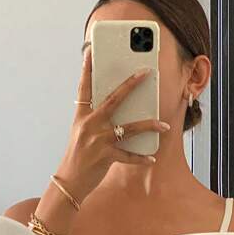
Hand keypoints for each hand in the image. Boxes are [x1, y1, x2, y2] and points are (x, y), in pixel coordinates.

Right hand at [55, 42, 169, 203]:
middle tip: (145, 72)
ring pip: (129, 128)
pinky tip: (151, 158)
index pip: (84, 89)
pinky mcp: (105, 156)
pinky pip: (128, 155)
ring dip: (149, 126)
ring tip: (164, 125)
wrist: (69, 182)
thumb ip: (96, 121)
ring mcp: (98, 141)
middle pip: (113, 100)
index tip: (90, 52)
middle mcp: (90, 125)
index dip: (87, 70)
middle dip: (131, 85)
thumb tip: (116, 111)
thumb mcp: (82, 135)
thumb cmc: (77, 158)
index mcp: (82, 117)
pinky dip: (141, 158)